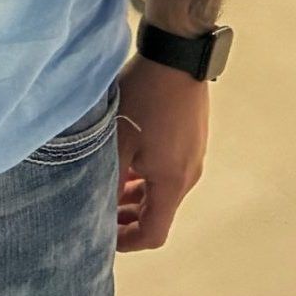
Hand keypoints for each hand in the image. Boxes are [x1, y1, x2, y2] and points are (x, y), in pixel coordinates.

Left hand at [115, 53, 209, 252]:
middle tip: (100, 207)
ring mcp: (194, 154)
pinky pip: (170, 170)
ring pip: (164, 191)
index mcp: (173, 182)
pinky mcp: (194, 138)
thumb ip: (111, 180)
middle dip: (129, 217)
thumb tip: (101, 209)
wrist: (176, 54)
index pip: (154, 233)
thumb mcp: (119, 142)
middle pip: (160, 213)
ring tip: (112, 182)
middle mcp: (189, 174)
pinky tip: (130, 158)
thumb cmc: (145, 98)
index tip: (102, 232)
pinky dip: (149, 176)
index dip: (127, 242)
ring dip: (138, 195)